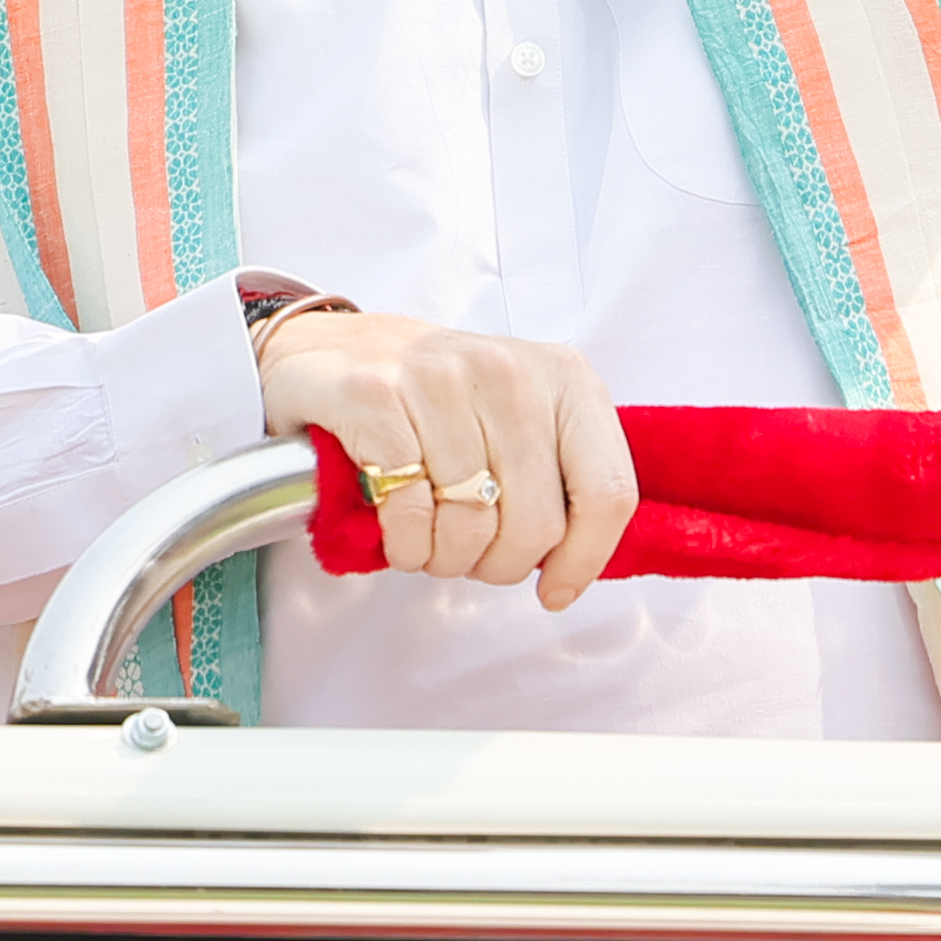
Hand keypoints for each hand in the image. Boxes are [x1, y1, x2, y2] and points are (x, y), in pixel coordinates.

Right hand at [253, 307, 637, 605]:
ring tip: (430, 540)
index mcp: (565, 378)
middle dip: (500, 565)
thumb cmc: (436, 400)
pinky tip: (397, 532)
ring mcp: (440, 378)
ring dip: (445, 558)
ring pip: (471, 525)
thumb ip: (559, 478)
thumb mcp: (519, 419)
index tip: (555, 591)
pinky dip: (404, 544)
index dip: (584, 559)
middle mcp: (509, 371)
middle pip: (537, 524)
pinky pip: (409, 511)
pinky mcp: (375, 396)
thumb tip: (572, 569)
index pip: (608, 491)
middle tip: (471, 555)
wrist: (331, 349)